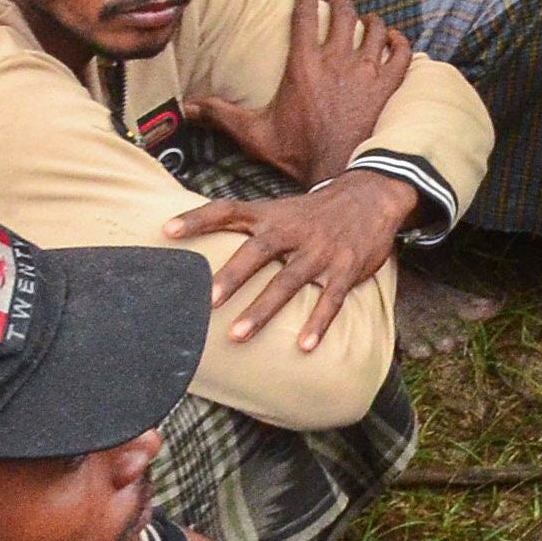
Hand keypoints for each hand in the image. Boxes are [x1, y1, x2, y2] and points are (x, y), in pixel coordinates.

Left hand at [168, 167, 417, 347]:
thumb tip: (193, 235)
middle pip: (259, 251)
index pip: (228, 210)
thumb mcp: (281, 209)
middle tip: (209, 301)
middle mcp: (294, 231)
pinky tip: (304, 345)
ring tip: (237, 335)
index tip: (167, 231)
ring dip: (263, 309)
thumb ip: (244, 223)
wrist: (374, 195)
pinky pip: (331, 298)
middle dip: (234, 276)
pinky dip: (319, 322)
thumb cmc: (315, 211)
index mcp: (273, 215)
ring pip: (289, 281)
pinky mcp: (346, 267)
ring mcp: (321, 250)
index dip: (198, 218)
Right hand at [180, 0, 413, 188]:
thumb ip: (221, 114)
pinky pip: (401, 53)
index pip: (305, 19)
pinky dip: (401, 41)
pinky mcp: (387, 86)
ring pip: (376, 29)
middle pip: (344, 15)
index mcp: (303, 66)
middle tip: (339, 0)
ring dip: (373, 20)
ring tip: (369, 18)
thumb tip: (186, 107)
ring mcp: (366, 71)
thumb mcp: (252, 132)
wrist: (335, 169)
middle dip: (341, 3)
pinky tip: (396, 39)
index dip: (306, 0)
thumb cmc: (295, 151)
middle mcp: (337, 61)